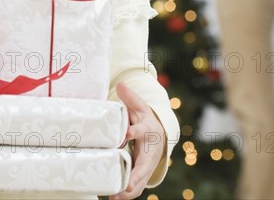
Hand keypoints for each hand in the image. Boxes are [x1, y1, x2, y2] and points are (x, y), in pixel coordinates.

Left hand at [110, 82, 165, 199]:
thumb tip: (121, 84)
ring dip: (130, 188)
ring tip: (116, 196)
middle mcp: (149, 150)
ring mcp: (147, 163)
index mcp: (147, 130)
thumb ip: (129, 97)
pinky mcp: (143, 172)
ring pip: (141, 179)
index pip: (141, 130)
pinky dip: (129, 193)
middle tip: (126, 184)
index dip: (134, 132)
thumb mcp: (138, 106)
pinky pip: (137, 185)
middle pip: (144, 164)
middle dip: (136, 174)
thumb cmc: (144, 119)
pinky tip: (115, 197)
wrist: (158, 133)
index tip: (126, 133)